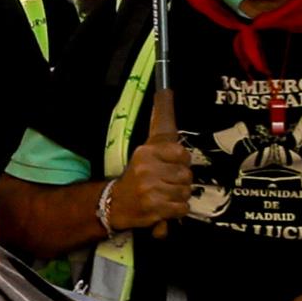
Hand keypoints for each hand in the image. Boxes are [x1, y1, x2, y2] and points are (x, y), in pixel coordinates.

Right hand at [97, 102, 194, 235]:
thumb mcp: (147, 146)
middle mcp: (147, 169)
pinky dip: (176, 210)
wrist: (115, 203)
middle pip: (186, 175)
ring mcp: (150, 190)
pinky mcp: (154, 209)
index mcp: (146, 152)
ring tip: (164, 194)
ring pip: (185, 192)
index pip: (181, 153)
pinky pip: (182, 208)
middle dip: (181, 181)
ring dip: (179, 196)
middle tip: (166, 183)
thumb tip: (166, 90)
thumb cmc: (137, 173)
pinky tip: (164, 206)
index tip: (171, 165)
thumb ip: (161, 120)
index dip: (181, 162)